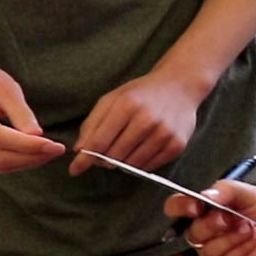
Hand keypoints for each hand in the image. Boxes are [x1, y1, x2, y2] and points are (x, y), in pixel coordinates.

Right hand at [0, 61, 66, 173]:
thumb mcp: (6, 87)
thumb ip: (21, 113)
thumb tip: (38, 137)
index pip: (0, 138)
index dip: (30, 146)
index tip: (55, 146)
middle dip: (32, 157)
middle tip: (57, 150)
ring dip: (25, 162)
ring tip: (47, 152)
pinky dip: (13, 164)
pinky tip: (29, 154)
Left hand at [68, 70, 204, 175]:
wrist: (180, 86)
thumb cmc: (142, 93)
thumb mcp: (114, 99)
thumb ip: (93, 123)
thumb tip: (79, 151)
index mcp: (127, 105)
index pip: (99, 141)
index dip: (84, 158)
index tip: (75, 169)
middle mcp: (147, 119)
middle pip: (114, 156)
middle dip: (104, 159)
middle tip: (106, 152)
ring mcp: (164, 133)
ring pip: (131, 164)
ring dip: (123, 161)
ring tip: (126, 147)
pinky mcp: (177, 145)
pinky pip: (149, 167)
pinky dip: (140, 163)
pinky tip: (141, 149)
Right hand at [165, 180, 255, 255]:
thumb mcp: (249, 193)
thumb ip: (226, 190)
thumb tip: (205, 194)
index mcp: (206, 210)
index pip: (178, 208)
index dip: (181, 207)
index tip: (196, 206)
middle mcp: (207, 232)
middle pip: (191, 232)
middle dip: (214, 224)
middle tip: (233, 218)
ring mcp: (215, 251)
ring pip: (207, 249)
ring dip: (233, 237)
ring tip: (251, 228)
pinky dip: (242, 248)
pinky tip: (253, 240)